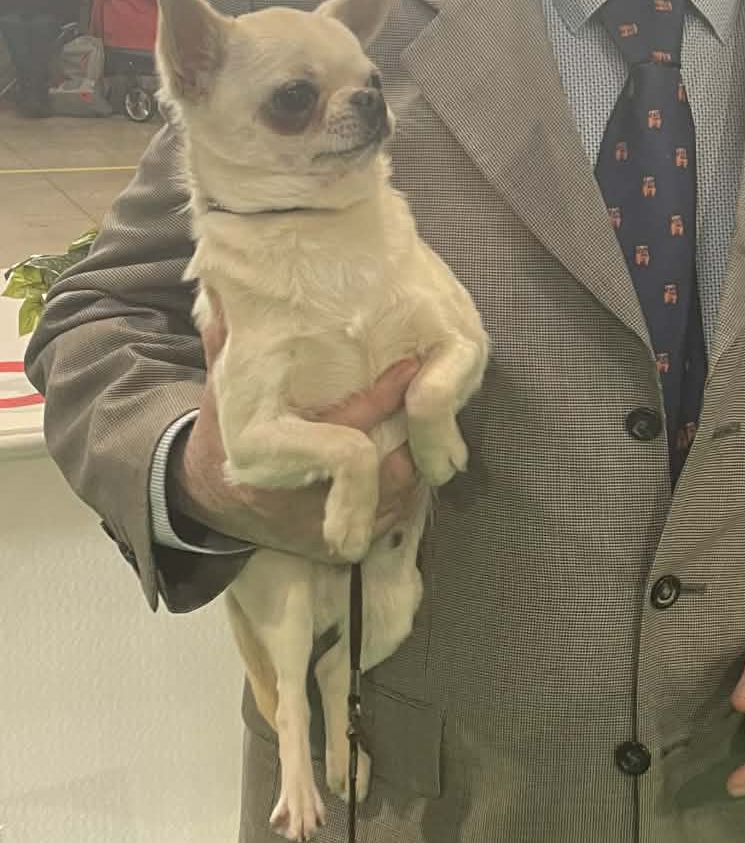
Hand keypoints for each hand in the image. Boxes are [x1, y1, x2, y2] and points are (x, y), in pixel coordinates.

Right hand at [170, 315, 421, 559]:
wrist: (215, 504)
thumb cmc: (229, 433)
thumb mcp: (225, 388)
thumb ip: (227, 344)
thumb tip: (217, 293)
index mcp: (266, 460)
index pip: (344, 434)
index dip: (382, 397)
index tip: (410, 366)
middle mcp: (293, 502)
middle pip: (379, 471)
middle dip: (406, 433)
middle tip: (431, 395)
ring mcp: (317, 531)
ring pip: (390, 496)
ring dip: (411, 459)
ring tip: (426, 420)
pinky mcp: (334, 549)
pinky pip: (389, 517)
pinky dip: (403, 487)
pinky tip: (412, 454)